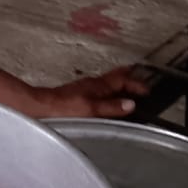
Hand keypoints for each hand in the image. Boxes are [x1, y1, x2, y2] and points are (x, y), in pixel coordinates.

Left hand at [35, 66, 149, 117]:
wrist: (40, 108)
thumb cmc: (63, 108)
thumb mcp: (91, 109)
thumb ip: (111, 107)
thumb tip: (130, 104)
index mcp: (98, 85)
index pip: (122, 79)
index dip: (136, 83)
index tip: (147, 88)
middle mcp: (92, 84)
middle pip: (115, 77)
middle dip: (129, 78)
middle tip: (140, 78)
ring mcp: (84, 89)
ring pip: (106, 83)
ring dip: (118, 85)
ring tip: (127, 89)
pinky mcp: (77, 96)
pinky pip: (99, 91)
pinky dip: (108, 93)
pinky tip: (105, 100)